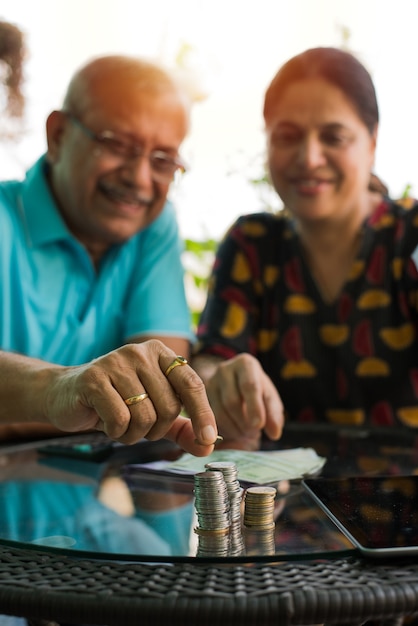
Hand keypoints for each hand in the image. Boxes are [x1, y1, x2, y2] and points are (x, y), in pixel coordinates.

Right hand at [44, 340, 217, 455]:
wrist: (66, 395)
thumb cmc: (116, 402)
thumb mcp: (154, 413)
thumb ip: (182, 427)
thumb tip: (209, 445)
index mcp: (160, 353)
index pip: (191, 383)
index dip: (203, 413)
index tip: (209, 438)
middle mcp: (140, 352)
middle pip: (169, 406)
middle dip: (156, 430)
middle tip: (137, 427)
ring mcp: (116, 362)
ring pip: (145, 416)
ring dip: (134, 433)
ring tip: (120, 424)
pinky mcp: (94, 378)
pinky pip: (120, 419)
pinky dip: (116, 432)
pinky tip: (104, 422)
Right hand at [201, 353, 283, 448]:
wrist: (232, 381)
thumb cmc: (255, 389)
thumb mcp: (268, 396)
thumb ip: (274, 413)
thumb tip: (275, 433)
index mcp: (245, 364)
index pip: (249, 386)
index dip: (254, 407)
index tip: (259, 425)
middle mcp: (225, 370)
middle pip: (232, 401)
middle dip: (245, 423)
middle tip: (254, 434)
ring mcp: (210, 382)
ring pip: (220, 413)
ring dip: (236, 429)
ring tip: (247, 434)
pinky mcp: (201, 397)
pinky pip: (211, 420)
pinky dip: (225, 431)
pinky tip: (235, 432)